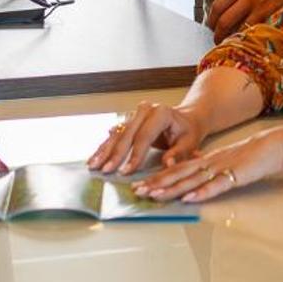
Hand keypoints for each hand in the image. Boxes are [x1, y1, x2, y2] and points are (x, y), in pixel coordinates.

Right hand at [86, 101, 206, 174]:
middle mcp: (145, 110)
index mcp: (161, 113)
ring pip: (117, 134)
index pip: (145, 136)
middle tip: (105, 170)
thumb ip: (179, 154)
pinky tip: (94, 158)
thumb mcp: (189, 143)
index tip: (127, 171)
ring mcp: (134, 114)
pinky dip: (104, 147)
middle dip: (115, 154)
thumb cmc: (188, 132)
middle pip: (127, 134)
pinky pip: (114, 135)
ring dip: (104, 151)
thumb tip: (167, 164)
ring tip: (93, 165)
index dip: (135, 155)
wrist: (186, 119)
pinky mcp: (128, 120)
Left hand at [133, 126, 282, 203]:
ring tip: (155, 196)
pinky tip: (190, 198)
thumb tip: (197, 174)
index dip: (159, 178)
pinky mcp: (237, 175)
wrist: (280, 144)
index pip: (178, 169)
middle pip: (180, 174)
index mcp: (209, 159)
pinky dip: (202, 192)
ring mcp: (223, 168)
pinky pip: (217, 185)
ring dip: (173, 188)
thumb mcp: (230, 161)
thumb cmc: (257, 154)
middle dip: (157, 183)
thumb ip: (213, 167)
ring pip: (193, 179)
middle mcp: (211, 162)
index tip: (141, 185)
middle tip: (138, 192)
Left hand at [207, 0, 282, 39]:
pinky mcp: (273, 13)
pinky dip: (251, 35)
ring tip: (231, 42)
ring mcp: (261, 7)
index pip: (219, 5)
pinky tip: (249, 39)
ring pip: (240, 27)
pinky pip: (257, 28)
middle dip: (218, 32)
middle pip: (225, 20)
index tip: (211, 24)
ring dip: (233, 37)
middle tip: (217, 38)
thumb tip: (233, 0)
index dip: (211, 18)